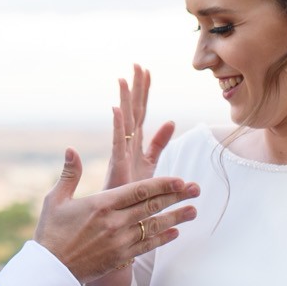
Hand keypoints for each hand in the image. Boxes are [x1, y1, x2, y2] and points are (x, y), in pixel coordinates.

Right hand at [34, 150, 197, 284]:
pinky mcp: (120, 257)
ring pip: (154, 226)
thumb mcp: (55, 200)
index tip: (179, 179)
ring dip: (176, 218)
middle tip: (196, 189)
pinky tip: (175, 233)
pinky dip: (162, 239)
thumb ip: (69, 174)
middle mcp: (115, 222)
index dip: (163, 184)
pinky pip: (147, 246)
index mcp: (101, 204)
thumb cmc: (50, 233)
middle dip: (177, 197)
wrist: (50, 271)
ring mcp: (119, 241)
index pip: (140, 190)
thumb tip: (72, 149)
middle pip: (152, 206)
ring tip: (194, 211)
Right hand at [106, 64, 174, 190]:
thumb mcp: (149, 164)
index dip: (143, 92)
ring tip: (124, 79)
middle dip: (135, 89)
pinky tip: (117, 110)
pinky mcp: (117, 167)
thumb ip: (158, 143)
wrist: (115, 220)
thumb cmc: (129, 193)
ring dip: (124, 101)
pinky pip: (118, 144)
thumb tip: (172, 121)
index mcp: (133, 145)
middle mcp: (125, 146)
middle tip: (137, 65)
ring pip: (124, 123)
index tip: (146, 70)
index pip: (140, 113)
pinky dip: (118, 127)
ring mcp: (120, 155)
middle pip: (133, 113)